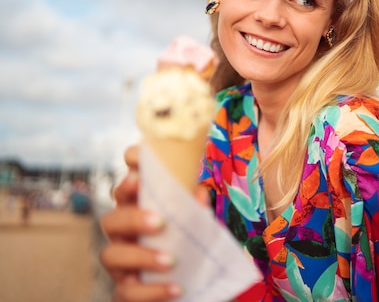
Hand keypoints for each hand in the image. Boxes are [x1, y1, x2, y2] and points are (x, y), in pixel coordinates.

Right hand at [99, 145, 181, 301]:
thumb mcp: (193, 222)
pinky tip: (176, 288)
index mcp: (136, 210)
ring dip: (141, 256)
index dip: (127, 172)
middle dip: (132, 217)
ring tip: (172, 259)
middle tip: (159, 220)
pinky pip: (128, 293)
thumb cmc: (186, 245)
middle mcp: (122, 234)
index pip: (125, 187)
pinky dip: (152, 291)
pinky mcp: (126, 291)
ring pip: (111, 255)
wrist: (191, 285)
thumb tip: (198, 193)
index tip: (136, 159)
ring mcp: (121, 264)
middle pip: (111, 219)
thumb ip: (194, 207)